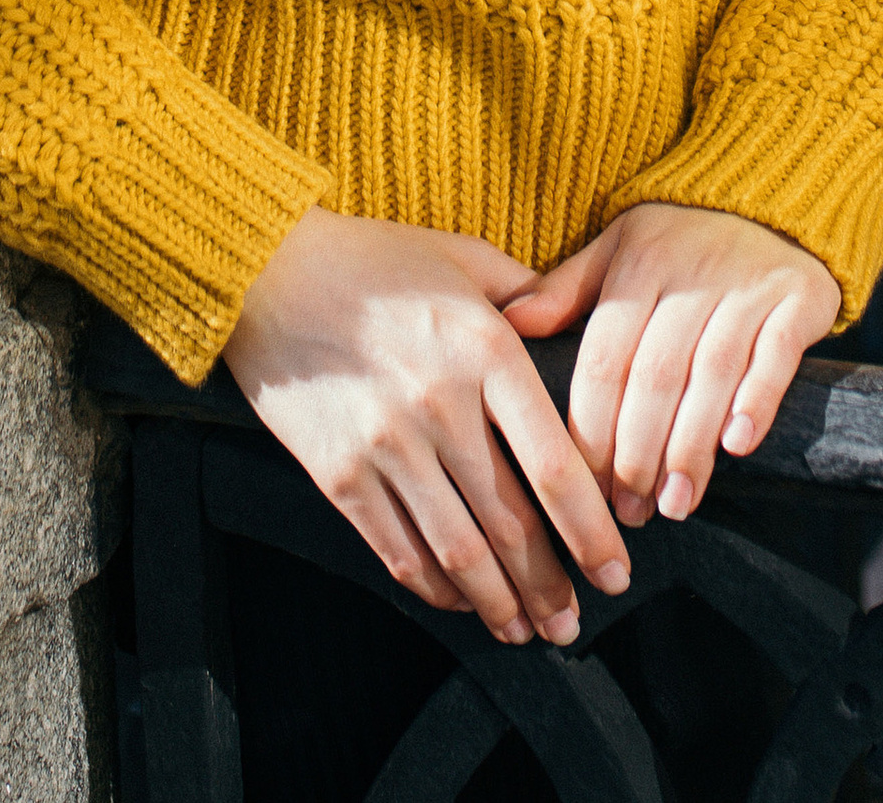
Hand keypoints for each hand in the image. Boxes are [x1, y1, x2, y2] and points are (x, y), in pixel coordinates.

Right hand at [225, 208, 633, 647]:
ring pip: (459, 552)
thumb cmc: (370, 260)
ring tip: (525, 628)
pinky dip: (436, 588)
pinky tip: (460, 601)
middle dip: (551, 586)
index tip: (614, 571)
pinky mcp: (340, 475)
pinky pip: (399, 550)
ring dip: (499, 603)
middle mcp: (442, 405)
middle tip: (571, 623)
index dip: (591, 531)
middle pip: (511, 524)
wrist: (268, 271)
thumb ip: (524, 291)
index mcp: (486, 349)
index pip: (554, 464)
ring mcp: (388, 445)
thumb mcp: (461, 255)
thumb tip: (568, 321)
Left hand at [499, 203, 842, 531]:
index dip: (591, 428)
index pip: (604, 357)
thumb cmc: (681, 239)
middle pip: (654, 374)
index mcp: (637, 264)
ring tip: (674, 504)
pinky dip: (756, 401)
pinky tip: (737, 447)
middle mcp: (690, 274)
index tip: (583, 488)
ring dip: (690, 445)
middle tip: (628, 513)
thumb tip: (509, 323)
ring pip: (711, 373)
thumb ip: (568, 290)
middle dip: (636, 452)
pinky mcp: (798, 300)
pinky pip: (776, 355)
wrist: (772, 200)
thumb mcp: (619, 248)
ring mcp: (747, 286)